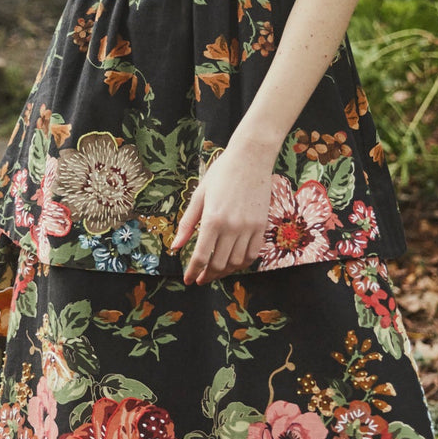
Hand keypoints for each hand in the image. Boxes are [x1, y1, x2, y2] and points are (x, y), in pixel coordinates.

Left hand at [169, 145, 274, 284]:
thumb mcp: (199, 195)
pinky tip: (234, 263)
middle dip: (208, 275)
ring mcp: (249, 227)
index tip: (189, 280)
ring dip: (225, 271)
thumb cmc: (221, 173)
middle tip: (201, 278)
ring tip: (216, 271)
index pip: (200, 256)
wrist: (251, 158)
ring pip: (237, 262)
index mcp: (212, 219)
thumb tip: (176, 246)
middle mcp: (232, 227)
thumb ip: (188, 224)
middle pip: (219, 263)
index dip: (193, 272)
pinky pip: (253, 253)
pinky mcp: (262, 225)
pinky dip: (243, 263)